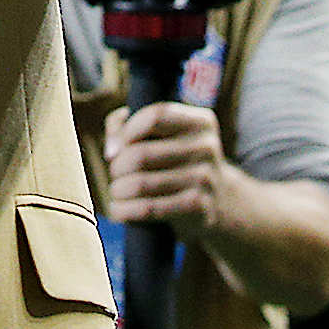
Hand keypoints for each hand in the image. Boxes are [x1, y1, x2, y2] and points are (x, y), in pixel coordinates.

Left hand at [105, 100, 232, 236]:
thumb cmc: (173, 160)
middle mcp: (206, 147)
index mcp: (199, 121)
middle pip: (141, 154)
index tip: (112, 151)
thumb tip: (113, 149)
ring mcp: (206, 179)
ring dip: (118, 191)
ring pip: (140, 184)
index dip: (125, 133)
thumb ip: (125, 123)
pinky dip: (125, 211)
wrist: (217, 202)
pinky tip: (119, 210)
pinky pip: (149, 209)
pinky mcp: (200, 208)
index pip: (155, 117)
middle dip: (117, 167)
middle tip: (116, 175)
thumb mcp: (158, 133)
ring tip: (117, 193)